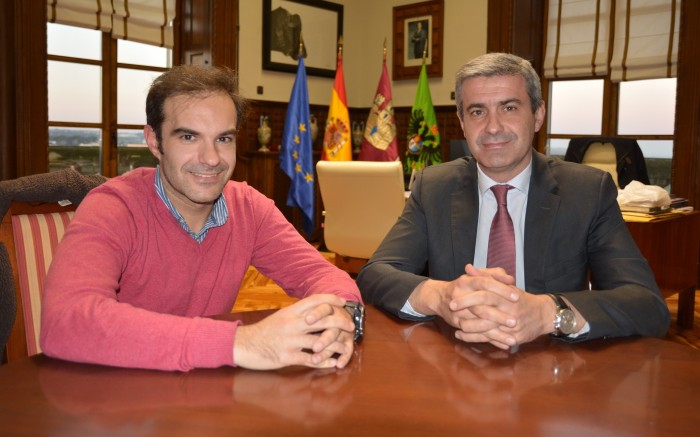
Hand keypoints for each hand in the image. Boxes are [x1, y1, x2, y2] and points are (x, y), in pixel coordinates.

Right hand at [233, 294, 355, 369]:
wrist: (243, 345)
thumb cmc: (264, 331)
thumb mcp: (280, 316)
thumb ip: (297, 314)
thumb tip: (315, 311)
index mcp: (290, 311)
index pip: (315, 300)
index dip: (331, 299)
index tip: (343, 302)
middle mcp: (292, 323)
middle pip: (323, 320)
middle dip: (341, 323)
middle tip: (351, 327)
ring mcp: (290, 340)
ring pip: (320, 341)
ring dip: (336, 345)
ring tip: (345, 348)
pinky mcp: (286, 357)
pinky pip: (311, 360)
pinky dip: (324, 362)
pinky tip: (332, 363)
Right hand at [408, 265, 517, 337]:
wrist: (439, 297)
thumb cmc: (465, 286)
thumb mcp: (477, 276)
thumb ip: (494, 274)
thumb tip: (510, 278)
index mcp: (466, 281)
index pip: (485, 283)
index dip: (501, 289)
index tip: (517, 297)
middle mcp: (460, 296)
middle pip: (481, 307)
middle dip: (499, 316)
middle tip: (515, 322)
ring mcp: (458, 312)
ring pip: (478, 325)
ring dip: (496, 334)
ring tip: (513, 339)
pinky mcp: (457, 324)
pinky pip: (474, 335)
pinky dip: (490, 340)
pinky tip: (503, 345)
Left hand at [451, 265, 553, 348]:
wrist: (544, 315)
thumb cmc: (521, 299)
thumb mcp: (505, 285)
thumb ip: (486, 276)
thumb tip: (468, 268)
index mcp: (507, 296)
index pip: (486, 294)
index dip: (468, 296)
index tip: (453, 297)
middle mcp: (510, 311)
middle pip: (485, 310)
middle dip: (467, 310)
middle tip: (451, 309)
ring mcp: (512, 326)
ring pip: (487, 328)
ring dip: (469, 328)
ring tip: (455, 325)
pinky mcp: (514, 338)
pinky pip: (492, 340)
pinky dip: (475, 338)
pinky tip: (462, 335)